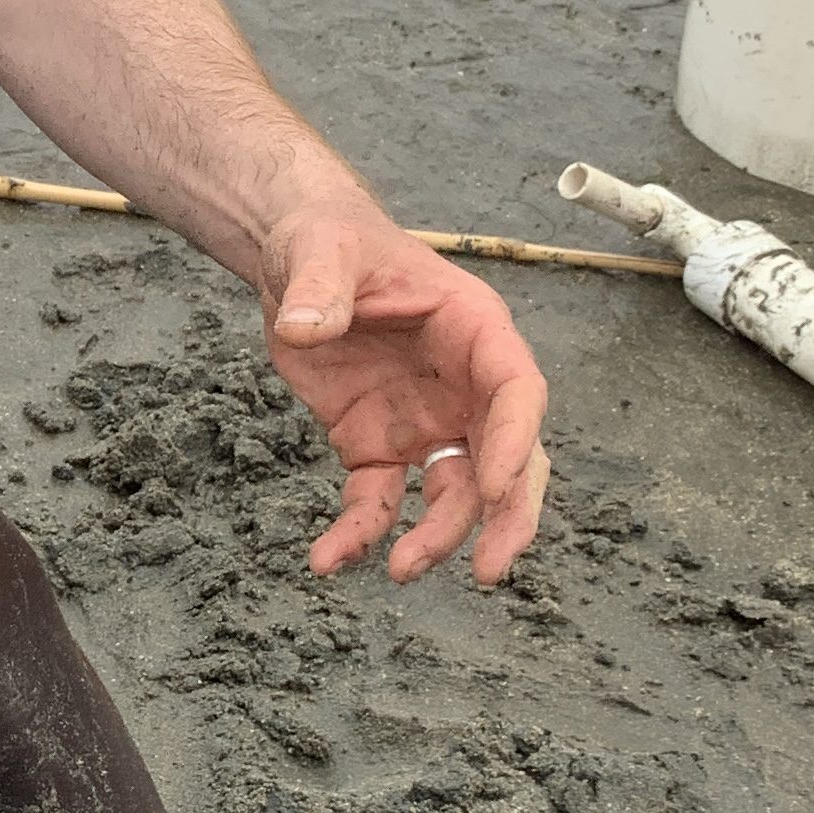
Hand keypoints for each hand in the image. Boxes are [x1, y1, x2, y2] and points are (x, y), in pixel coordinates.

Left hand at [257, 200, 550, 583]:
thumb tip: (303, 329)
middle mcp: (462, 386)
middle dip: (504, 516)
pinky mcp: (377, 446)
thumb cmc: (331, 242)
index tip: (497, 487)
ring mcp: (424, 422)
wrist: (298, 261)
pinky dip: (360, 533)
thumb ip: (319, 286)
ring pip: (452, 493)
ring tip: (400, 569)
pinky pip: (379, 500)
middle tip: (491, 570)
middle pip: (505, 459)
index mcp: (473, 330)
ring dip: (437, 537)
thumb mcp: (320, 248)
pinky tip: (328, 559)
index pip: (515, 392)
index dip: (515, 440)